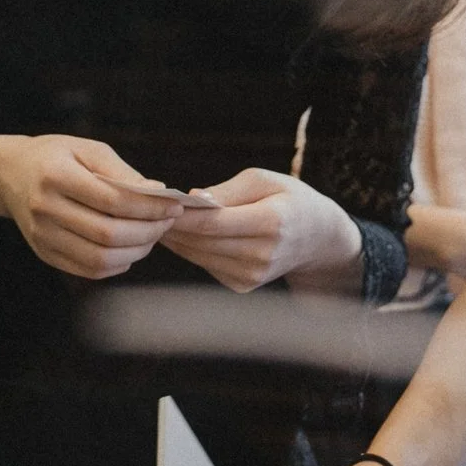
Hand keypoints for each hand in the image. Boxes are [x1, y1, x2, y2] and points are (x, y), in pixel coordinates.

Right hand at [0, 134, 182, 278]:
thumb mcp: (87, 149)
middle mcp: (45, 208)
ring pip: (99, 258)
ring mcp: (42, 235)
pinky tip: (130, 249)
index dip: (149, 207)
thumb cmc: (54, 156)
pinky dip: (116, 264)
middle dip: (148, 232)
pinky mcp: (44, 253)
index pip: (113, 200)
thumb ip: (122, 172)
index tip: (174, 205)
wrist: (7, 174)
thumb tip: (158, 192)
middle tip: (167, 222)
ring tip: (152, 236)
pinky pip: (87, 270)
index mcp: (56, 175)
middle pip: (108, 234)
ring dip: (136, 251)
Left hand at [162, 168, 361, 292]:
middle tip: (147, 210)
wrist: (318, 237)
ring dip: (176, 239)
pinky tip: (182, 235)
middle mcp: (262, 254)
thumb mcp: (264, 180)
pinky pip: (206, 264)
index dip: (181, 215)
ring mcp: (252, 275)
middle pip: (202, 242)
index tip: (157, 203)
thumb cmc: (288, 199)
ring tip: (157, 220)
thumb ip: (227, 191)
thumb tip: (192, 200)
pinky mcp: (243, 284)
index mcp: (271, 223)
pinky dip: (191, 249)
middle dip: (172, 226)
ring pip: (199, 255)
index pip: (213, 223)